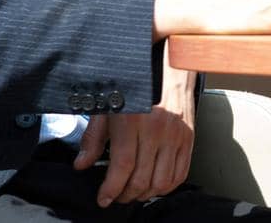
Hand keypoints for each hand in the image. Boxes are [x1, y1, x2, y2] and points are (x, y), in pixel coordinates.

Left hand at [74, 65, 195, 206]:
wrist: (168, 73)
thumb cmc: (135, 89)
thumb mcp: (107, 108)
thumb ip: (93, 139)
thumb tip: (82, 164)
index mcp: (133, 120)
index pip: (123, 165)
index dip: (111, 188)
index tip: (103, 198)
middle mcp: (157, 129)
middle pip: (142, 178)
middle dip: (125, 195)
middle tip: (116, 196)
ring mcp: (176, 135)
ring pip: (162, 181)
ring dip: (145, 194)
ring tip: (134, 192)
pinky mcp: (189, 139)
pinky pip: (180, 174)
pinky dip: (166, 187)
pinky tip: (153, 185)